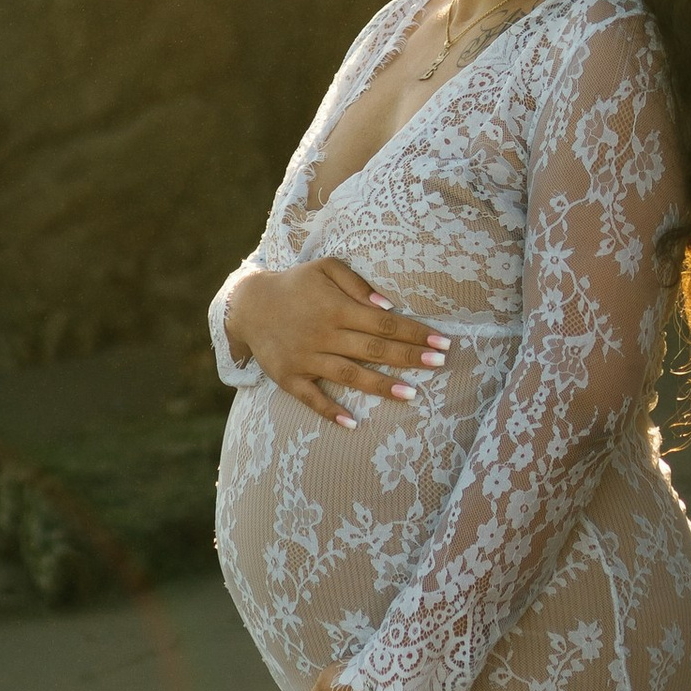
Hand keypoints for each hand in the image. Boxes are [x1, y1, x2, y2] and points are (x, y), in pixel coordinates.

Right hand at [223, 260, 448, 429]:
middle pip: (373, 349)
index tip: (441, 342)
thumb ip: (356, 283)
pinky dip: (330, 411)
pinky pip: (311, 398)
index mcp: (336, 308)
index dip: (414, 333)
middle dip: (409, 357)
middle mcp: (323, 334)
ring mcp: (306, 358)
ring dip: (381, 385)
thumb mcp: (324, 268)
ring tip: (411, 394)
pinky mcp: (289, 378)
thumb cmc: (295, 285)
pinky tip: (352, 422)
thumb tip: (387, 305)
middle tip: (440, 364)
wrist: (248, 304)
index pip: (384, 323)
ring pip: (349, 374)